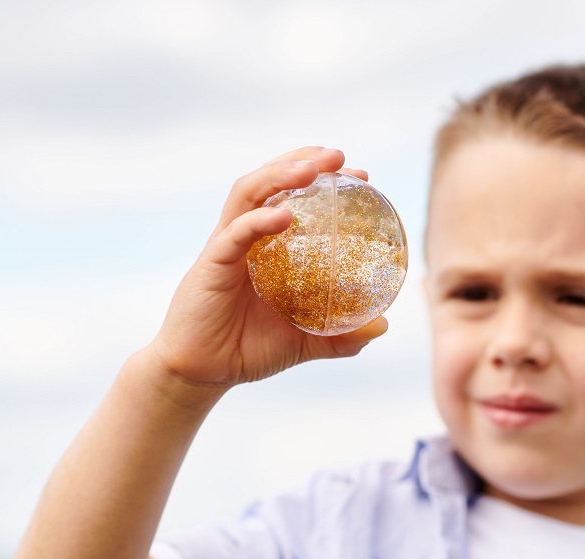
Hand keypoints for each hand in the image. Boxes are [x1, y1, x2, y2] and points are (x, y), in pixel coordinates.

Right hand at [149, 147, 387, 399]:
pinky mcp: (210, 265)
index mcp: (266, 247)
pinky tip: (284, 215)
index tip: (360, 175)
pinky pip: (234, 235)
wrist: (202, 374)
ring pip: (249, 194)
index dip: (323, 179)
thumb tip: (382, 326)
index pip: (293, 196)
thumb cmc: (247, 350)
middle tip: (339, 156)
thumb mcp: (303, 341)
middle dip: (303, 161)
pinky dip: (258, 220)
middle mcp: (244, 237)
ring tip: (313, 168)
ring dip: (279, 174)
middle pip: (269, 182)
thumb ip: (340, 336)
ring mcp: (225, 247)